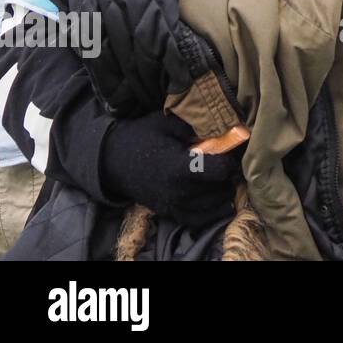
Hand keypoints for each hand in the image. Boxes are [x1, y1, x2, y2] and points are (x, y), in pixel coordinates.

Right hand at [100, 110, 241, 226]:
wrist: (113, 161)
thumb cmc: (142, 137)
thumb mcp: (166, 122)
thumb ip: (195, 125)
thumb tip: (222, 126)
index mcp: (178, 167)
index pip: (219, 171)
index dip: (229, 161)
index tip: (227, 152)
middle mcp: (178, 192)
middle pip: (220, 190)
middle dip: (228, 176)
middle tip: (225, 162)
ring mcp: (173, 206)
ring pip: (214, 208)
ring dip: (222, 193)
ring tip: (220, 177)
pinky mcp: (169, 213)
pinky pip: (199, 220)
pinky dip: (211, 211)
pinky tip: (214, 196)